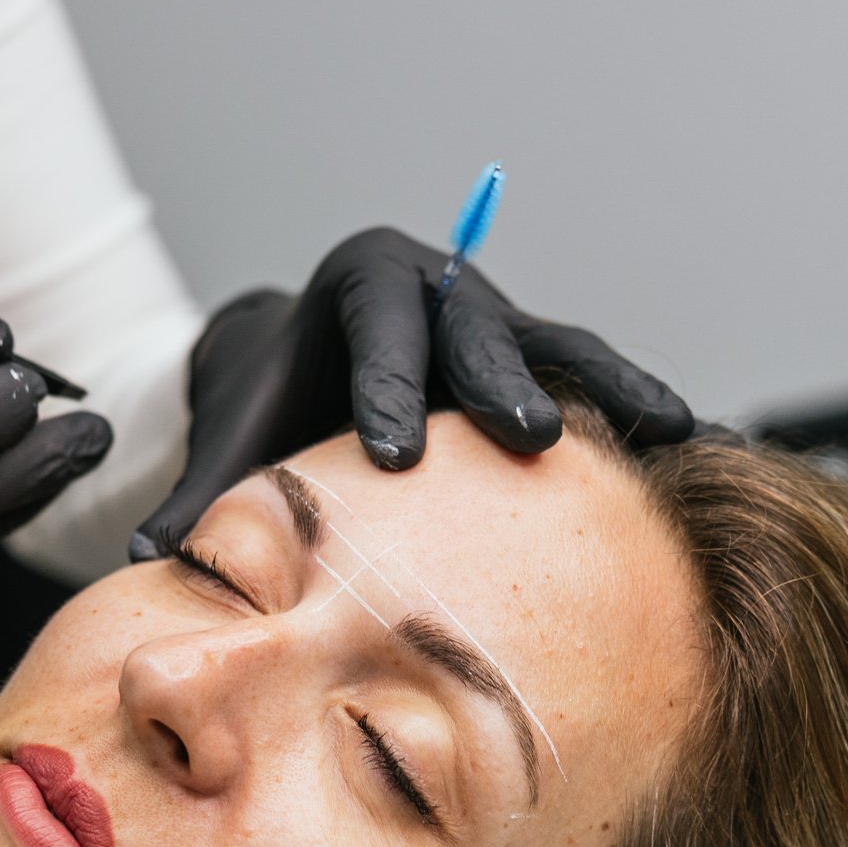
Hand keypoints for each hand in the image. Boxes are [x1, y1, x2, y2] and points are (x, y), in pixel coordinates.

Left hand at [130, 226, 692, 557]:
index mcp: (363, 284)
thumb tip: (147, 562)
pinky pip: (603, 386)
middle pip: (481, 326)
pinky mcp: (547, 366)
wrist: (323, 365)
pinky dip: (644, 418)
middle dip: (505, 382)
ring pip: (566, 346)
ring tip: (675, 430)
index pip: (377, 333)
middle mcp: (444, 289)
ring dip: (618, 390)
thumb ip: (201, 494)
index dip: (385, 390)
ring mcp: (505, 324)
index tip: (391, 454)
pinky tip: (700, 459)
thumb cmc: (279, 399)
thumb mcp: (238, 434)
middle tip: (530, 439)